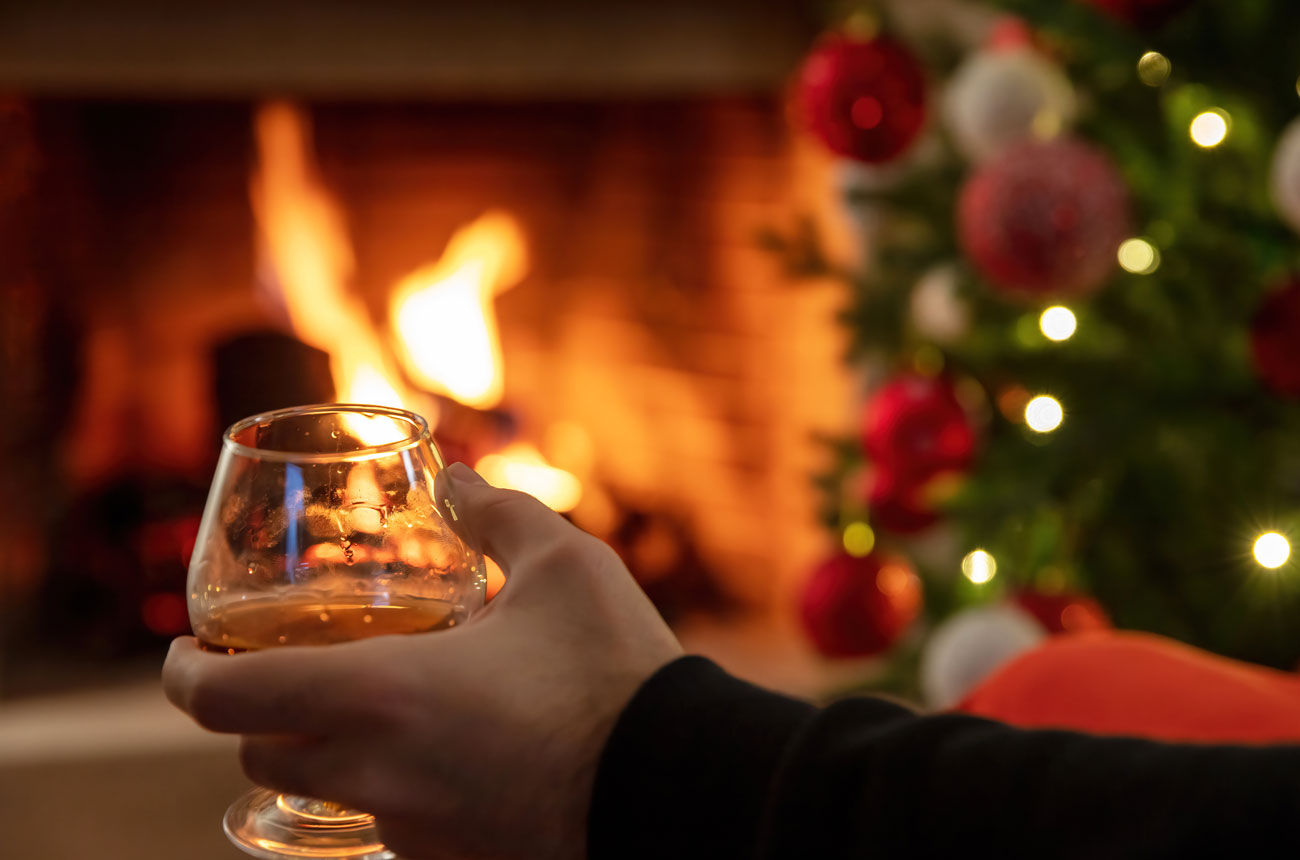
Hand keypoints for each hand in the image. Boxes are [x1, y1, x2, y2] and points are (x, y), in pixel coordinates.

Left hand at [163, 463, 682, 859]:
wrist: (678, 786)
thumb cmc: (614, 671)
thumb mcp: (564, 566)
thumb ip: (499, 512)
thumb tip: (461, 479)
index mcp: (378, 697)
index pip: (224, 700)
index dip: (183, 675)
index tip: (182, 655)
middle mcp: (376, 774)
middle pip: (264, 752)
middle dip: (260, 710)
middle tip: (297, 666)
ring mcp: (413, 830)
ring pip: (329, 789)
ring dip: (334, 746)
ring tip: (393, 700)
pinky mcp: (456, 858)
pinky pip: (392, 821)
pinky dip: (395, 781)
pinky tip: (458, 745)